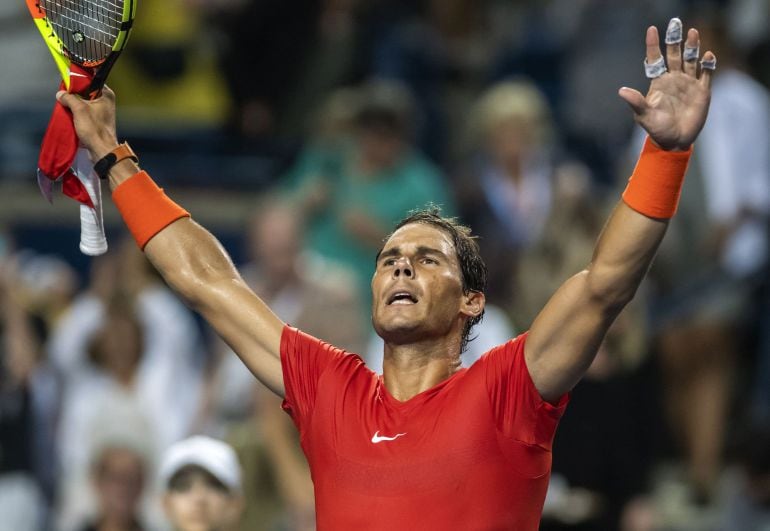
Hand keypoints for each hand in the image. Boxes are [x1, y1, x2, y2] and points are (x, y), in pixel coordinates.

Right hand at [56, 86, 118, 160]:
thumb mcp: (79, 109)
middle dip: (73, 94)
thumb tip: (61, 94)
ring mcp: (101, 111)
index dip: (78, 79)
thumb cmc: (95, 130)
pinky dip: (75, 113)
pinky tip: (68, 115)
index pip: (90, 80)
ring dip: (73, 105)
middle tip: (63, 95)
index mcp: (106, 94)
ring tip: (65, 106)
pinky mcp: (96, 121)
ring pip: (82, 102)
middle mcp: (105, 101)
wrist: (101, 150)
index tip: (67, 81)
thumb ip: (68, 98)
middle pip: (84, 91)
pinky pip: (83, 112)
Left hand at [619, 21, 714, 150]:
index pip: (655, 59)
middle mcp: (673, 79)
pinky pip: (706, 73)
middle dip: (675, 39)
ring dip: (692, 47)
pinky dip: (708, 64)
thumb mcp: (644, 116)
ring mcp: (688, 83)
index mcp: (658, 82)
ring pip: (691, 60)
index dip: (653, 45)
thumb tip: (621, 91)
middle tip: (675, 22)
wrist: (675, 141)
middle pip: (674, 54)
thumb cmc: (657, 129)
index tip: (651, 30)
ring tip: (692, 32)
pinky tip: (708, 55)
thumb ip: (636, 102)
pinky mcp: (702, 91)